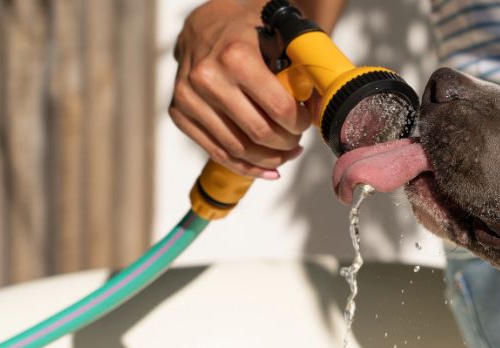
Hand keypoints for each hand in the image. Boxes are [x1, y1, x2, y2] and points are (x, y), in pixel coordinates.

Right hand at [170, 0, 311, 178]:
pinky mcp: (179, 114)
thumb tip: (320, 110)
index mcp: (235, 57)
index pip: (279, 109)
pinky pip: (218, 153)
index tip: (305, 122)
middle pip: (259, 133)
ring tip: (286, 154)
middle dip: (286, 143)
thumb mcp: (278, 39)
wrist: (204, 26)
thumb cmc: (247, 33)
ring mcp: (189, 98)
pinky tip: (268, 170)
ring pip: (238, 149)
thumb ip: (300, 72)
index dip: (299, 123)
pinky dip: (246, 167)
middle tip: (297, 141)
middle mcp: (207, 78)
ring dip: (269, 159)